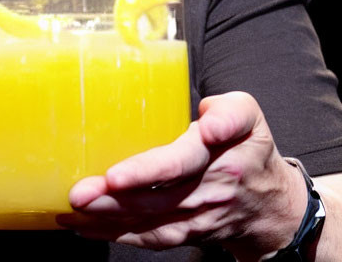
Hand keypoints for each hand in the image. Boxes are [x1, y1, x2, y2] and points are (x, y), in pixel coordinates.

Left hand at [58, 91, 307, 259]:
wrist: (275, 203)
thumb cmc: (249, 145)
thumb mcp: (247, 114)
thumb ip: (227, 110)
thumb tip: (206, 118)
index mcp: (221, 154)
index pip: (181, 162)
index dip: (149, 170)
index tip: (115, 176)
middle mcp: (210, 189)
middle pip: (158, 198)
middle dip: (115, 199)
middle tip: (78, 194)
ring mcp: (200, 216)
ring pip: (153, 222)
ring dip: (111, 220)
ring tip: (74, 212)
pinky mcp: (191, 233)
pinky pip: (154, 238)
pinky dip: (120, 235)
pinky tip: (87, 228)